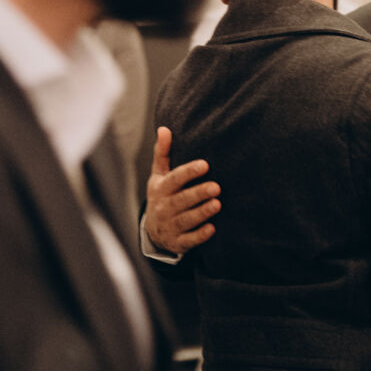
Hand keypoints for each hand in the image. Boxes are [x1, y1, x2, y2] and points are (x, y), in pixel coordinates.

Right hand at [145, 127, 218, 255]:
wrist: (153, 230)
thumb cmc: (162, 195)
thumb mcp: (159, 175)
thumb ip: (162, 153)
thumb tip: (164, 128)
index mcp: (161, 188)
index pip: (175, 179)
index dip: (189, 172)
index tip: (205, 164)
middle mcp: (164, 207)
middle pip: (181, 200)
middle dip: (198, 193)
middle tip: (217, 187)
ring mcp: (170, 226)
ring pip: (186, 220)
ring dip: (201, 213)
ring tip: (217, 204)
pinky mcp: (177, 242)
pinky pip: (188, 240)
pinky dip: (199, 236)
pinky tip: (212, 229)